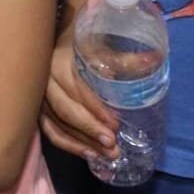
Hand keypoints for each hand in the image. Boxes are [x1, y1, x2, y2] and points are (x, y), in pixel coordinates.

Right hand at [39, 37, 119, 162]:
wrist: (57, 37)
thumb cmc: (82, 42)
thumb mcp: (102, 45)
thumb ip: (124, 57)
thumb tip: (154, 60)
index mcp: (59, 61)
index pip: (76, 89)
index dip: (95, 108)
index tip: (115, 125)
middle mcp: (45, 80)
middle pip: (65, 110)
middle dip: (90, 130)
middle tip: (113, 145)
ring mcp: (39, 97)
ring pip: (57, 125)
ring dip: (81, 143)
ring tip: (107, 155)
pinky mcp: (40, 109)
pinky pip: (51, 132)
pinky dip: (69, 145)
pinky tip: (89, 154)